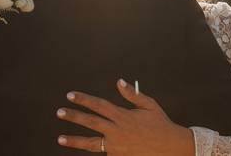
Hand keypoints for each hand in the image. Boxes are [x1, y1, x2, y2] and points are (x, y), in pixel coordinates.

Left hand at [57, 79, 193, 155]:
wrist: (171, 149)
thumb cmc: (161, 124)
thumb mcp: (149, 105)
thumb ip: (132, 94)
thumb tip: (118, 81)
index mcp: (123, 115)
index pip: (98, 105)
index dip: (84, 99)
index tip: (70, 95)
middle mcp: (117, 131)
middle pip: (90, 122)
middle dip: (73, 116)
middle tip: (59, 112)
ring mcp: (116, 147)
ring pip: (91, 143)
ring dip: (74, 140)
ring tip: (60, 138)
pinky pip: (105, 152)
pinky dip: (99, 148)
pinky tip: (91, 146)